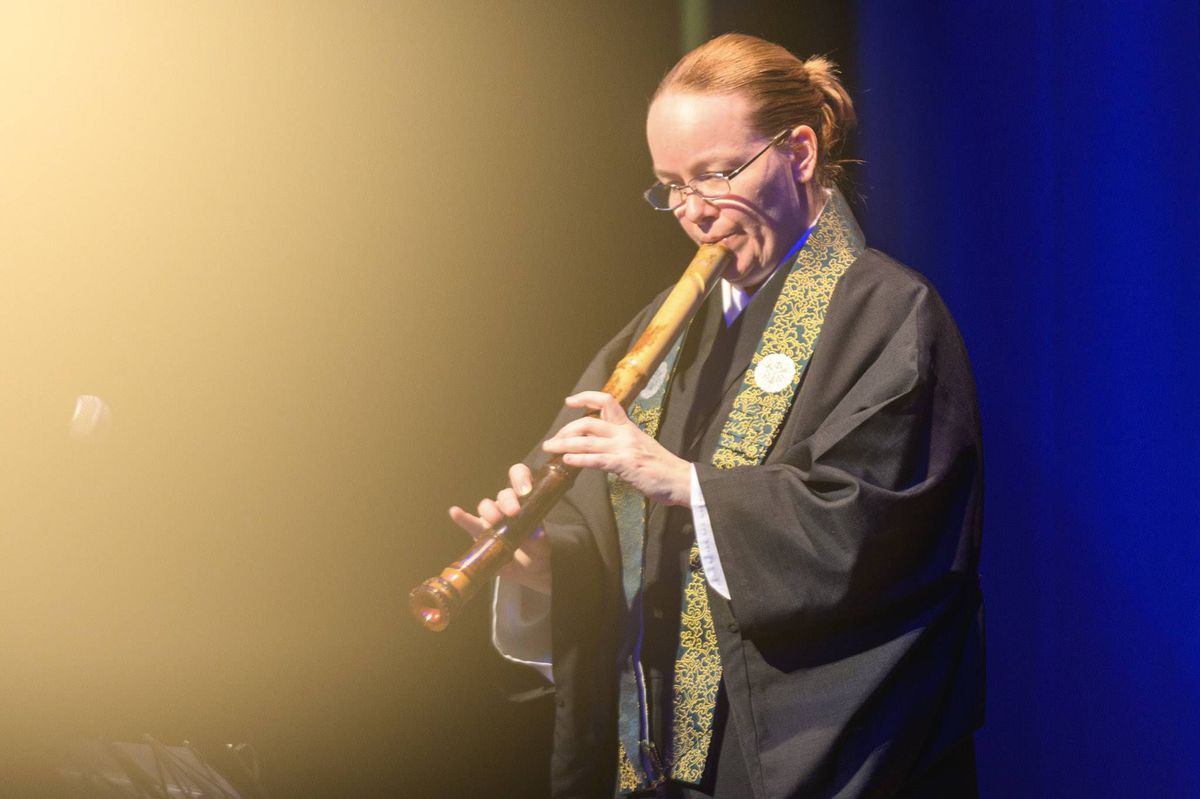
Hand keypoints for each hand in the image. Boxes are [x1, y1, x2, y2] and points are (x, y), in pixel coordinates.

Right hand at [449, 463, 550, 594]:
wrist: (525, 574)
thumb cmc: (536, 553)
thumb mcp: (542, 548)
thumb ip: (539, 540)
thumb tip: (536, 534)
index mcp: (526, 502)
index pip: (520, 478)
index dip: (521, 478)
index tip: (525, 490)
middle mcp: (507, 505)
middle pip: (504, 494)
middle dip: (508, 500)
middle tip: (513, 513)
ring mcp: (492, 518)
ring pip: (487, 506)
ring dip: (490, 511)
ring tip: (494, 521)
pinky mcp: (479, 533)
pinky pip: (470, 523)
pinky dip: (462, 518)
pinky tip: (455, 512)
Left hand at [542, 391, 691, 506]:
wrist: (680, 480)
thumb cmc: (661, 467)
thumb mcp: (640, 446)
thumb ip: (621, 443)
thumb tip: (602, 447)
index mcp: (628, 427)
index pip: (607, 401)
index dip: (586, 397)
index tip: (569, 401)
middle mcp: (624, 433)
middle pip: (588, 423)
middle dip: (566, 430)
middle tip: (553, 440)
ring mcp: (624, 448)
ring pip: (587, 441)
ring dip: (565, 444)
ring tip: (550, 448)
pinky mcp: (624, 464)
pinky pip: (596, 460)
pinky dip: (579, 459)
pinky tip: (567, 461)